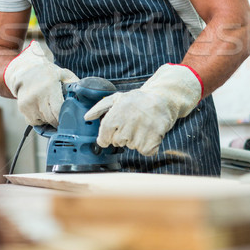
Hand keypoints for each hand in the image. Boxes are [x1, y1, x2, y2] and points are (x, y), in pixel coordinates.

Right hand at [4, 41, 78, 126]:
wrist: (26, 69)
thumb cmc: (48, 73)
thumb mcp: (63, 74)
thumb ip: (75, 84)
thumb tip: (87, 94)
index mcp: (50, 86)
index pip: (58, 110)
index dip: (65, 117)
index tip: (69, 118)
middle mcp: (37, 95)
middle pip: (51, 118)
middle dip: (58, 121)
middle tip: (63, 119)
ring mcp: (28, 103)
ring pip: (42, 121)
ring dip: (48, 120)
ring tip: (51, 111)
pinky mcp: (22, 107)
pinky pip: (33, 121)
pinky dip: (39, 120)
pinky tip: (42, 112)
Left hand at [84, 64, 202, 155]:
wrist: (162, 98)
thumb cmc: (137, 100)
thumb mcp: (117, 98)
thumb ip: (100, 108)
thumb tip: (86, 117)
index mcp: (115, 116)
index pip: (104, 139)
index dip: (108, 136)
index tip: (115, 131)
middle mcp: (126, 125)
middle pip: (118, 143)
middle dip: (124, 136)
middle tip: (133, 123)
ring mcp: (140, 133)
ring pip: (132, 147)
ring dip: (137, 140)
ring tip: (143, 125)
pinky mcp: (153, 140)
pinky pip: (146, 152)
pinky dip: (149, 146)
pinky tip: (150, 133)